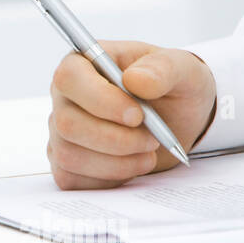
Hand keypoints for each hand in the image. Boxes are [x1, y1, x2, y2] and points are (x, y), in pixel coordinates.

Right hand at [47, 41, 216, 189]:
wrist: (177, 120)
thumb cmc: (171, 87)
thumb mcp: (182, 69)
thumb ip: (163, 68)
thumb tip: (135, 79)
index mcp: (83, 63)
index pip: (69, 78)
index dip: (100, 99)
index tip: (137, 116)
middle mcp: (64, 97)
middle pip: (67, 123)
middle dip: (116, 139)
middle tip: (153, 139)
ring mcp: (61, 132)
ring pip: (69, 155)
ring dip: (117, 162)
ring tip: (148, 152)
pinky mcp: (66, 163)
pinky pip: (72, 179)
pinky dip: (109, 178)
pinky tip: (132, 163)